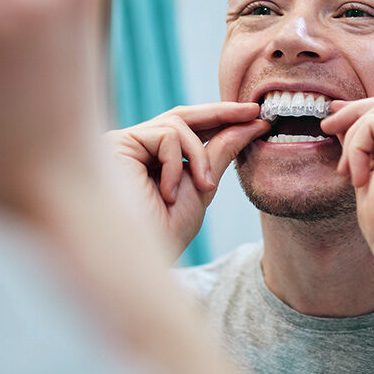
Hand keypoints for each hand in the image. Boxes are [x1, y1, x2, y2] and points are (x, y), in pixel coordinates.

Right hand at [104, 103, 269, 255]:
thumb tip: (248, 125)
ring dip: (199, 157)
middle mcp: (134, 148)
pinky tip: (167, 194)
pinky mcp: (116, 143)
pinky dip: (177, 165)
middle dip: (221, 113)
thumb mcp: (201, 190)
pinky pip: (165, 136)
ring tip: (203, 187)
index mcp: (151, 160)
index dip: (221, 119)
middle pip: (180, 116)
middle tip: (253, 113)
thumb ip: (219, 154)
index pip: (187, 129)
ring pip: (176, 124)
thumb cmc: (162, 234)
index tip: (256, 118)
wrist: (135, 260)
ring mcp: (123, 144)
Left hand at [320, 94, 373, 257]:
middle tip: (327, 125)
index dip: (373, 113)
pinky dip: (356, 150)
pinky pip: (372, 123)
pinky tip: (358, 179)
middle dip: (357, 113)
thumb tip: (342, 119)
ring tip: (344, 171)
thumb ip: (370, 143)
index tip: (340, 117)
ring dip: (354, 139)